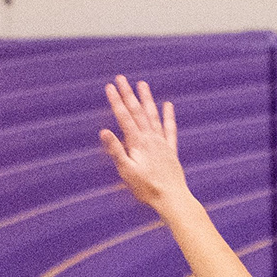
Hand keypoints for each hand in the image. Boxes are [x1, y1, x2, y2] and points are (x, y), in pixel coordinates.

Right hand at [101, 75, 193, 216]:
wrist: (172, 198)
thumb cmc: (146, 188)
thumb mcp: (126, 172)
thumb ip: (116, 151)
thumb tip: (104, 131)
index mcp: (137, 143)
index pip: (124, 117)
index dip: (116, 101)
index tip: (109, 86)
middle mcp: (150, 138)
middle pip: (137, 112)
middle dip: (128, 94)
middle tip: (121, 78)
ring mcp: (161, 142)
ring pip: (153, 115)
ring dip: (146, 99)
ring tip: (142, 84)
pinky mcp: (170, 150)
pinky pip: (170, 129)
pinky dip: (168, 116)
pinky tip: (168, 105)